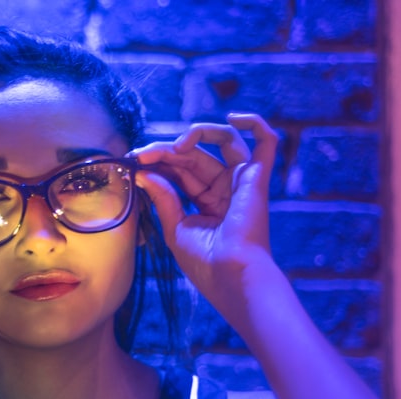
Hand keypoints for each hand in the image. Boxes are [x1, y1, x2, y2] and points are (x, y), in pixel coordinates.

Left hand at [130, 113, 279, 326]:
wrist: (230, 277)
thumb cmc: (205, 263)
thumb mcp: (175, 228)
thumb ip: (163, 197)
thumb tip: (144, 172)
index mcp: (207, 202)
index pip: (181, 169)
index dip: (159, 160)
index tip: (133, 160)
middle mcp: (226, 188)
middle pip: (195, 154)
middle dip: (166, 150)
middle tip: (141, 153)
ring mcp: (243, 181)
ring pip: (222, 142)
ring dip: (196, 135)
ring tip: (174, 147)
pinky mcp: (258, 178)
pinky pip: (267, 143)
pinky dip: (255, 124)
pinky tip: (233, 117)